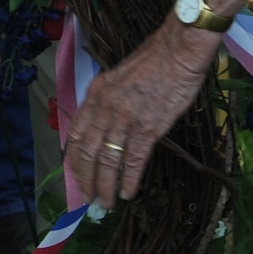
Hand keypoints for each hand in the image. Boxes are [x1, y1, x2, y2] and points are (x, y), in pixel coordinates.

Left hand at [64, 20, 217, 207]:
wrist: (178, 50)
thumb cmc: (153, 60)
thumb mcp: (118, 75)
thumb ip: (108, 100)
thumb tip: (103, 124)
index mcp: (96, 94)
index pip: (75, 134)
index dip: (74, 160)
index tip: (76, 176)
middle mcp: (105, 108)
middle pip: (88, 153)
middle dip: (87, 179)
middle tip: (89, 198)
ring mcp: (126, 119)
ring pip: (108, 161)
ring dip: (105, 186)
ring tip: (106, 202)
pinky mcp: (148, 127)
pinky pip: (134, 160)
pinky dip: (130, 180)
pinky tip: (128, 192)